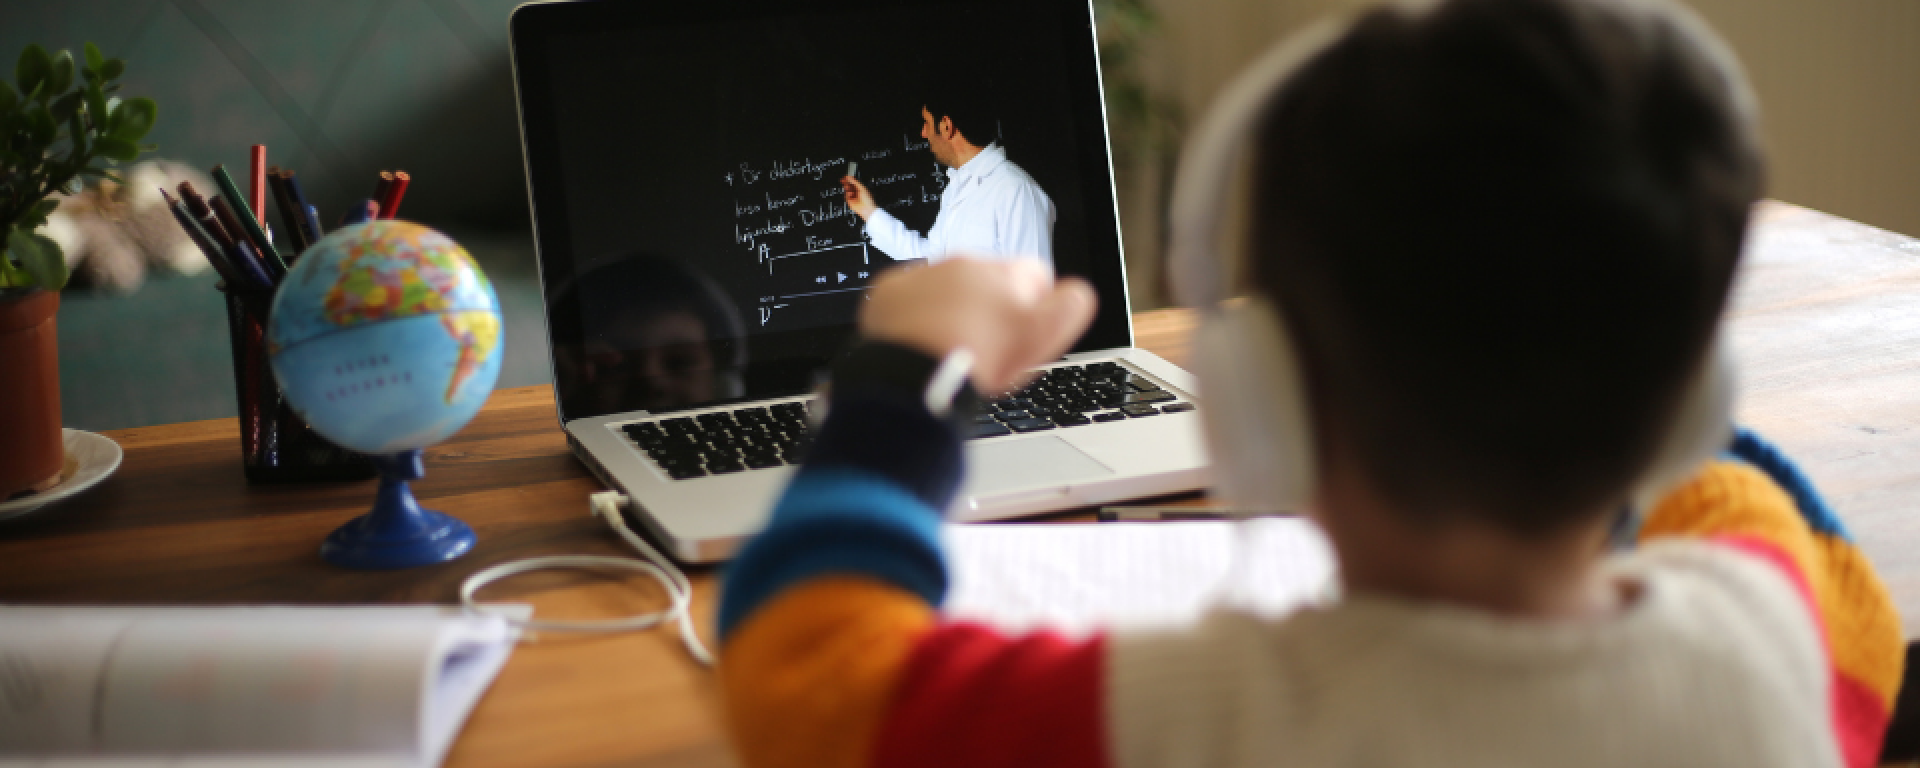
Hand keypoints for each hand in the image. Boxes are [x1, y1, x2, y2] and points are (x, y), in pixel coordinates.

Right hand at [841, 176, 875, 219]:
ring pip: (847, 190)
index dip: (849, 179)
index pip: (853, 182)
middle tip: (843, 180)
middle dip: (846, 182)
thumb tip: (850, 177)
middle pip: (849, 185)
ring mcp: (853, 196)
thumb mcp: (861, 188)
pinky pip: (846, 195)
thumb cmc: (867, 199)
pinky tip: (850, 194)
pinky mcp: (850, 201)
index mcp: (860, 188)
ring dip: (847, 188)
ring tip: (848, 187)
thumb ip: (855, 182)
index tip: (846, 176)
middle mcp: (856, 192)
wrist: (866, 208)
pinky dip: (847, 194)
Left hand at [861, 257, 1096, 393]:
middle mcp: (961, 264)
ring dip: (954, 314)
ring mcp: (922, 276)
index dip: (1035, 309)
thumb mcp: (1043, 336)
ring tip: (952, 352)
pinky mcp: (889, 294)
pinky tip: (922, 345)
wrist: (912, 377)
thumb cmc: (976, 359)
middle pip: (989, 286)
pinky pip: (910, 301)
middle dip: (992, 311)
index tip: (1024, 334)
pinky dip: (916, 319)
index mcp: (1002, 272)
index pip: (1034, 276)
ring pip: (949, 292)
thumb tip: (1076, 292)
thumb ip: (1071, 306)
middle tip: (988, 350)